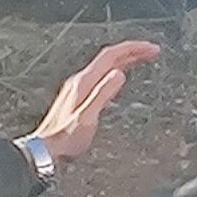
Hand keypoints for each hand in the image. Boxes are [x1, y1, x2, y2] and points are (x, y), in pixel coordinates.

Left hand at [33, 39, 158, 161]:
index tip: (150, 48)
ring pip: (105, 65)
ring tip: (141, 58)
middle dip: (132, 51)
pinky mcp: (77, 94)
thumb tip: (119, 74)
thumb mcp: (88, 117)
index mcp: (83, 82)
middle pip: (109, 57)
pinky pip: (100, 74)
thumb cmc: (65, 137)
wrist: (45, 148)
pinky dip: (115, 69)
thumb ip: (102, 94)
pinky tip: (120, 75)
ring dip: (124, 58)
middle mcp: (80, 80)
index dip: (132, 48)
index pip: (111, 55)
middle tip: (151, 51)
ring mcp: (77, 86)